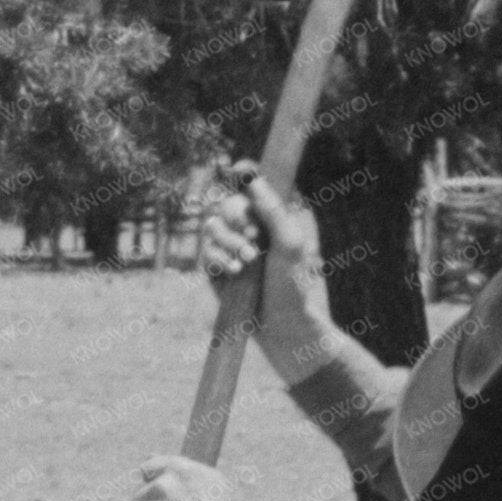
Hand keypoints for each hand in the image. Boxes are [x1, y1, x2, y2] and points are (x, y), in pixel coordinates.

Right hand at [195, 161, 322, 314]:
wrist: (283, 329)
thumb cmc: (295, 287)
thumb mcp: (289, 244)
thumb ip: (272, 210)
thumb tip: (251, 179)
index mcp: (277, 215)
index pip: (256, 185)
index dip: (244, 174)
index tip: (237, 171)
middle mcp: (254, 228)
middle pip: (228, 202)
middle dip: (235, 219)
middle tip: (250, 237)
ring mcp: (235, 248)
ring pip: (213, 227)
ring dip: (228, 242)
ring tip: (246, 263)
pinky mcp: (220, 270)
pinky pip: (207, 253)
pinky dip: (217, 260)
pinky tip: (233, 274)